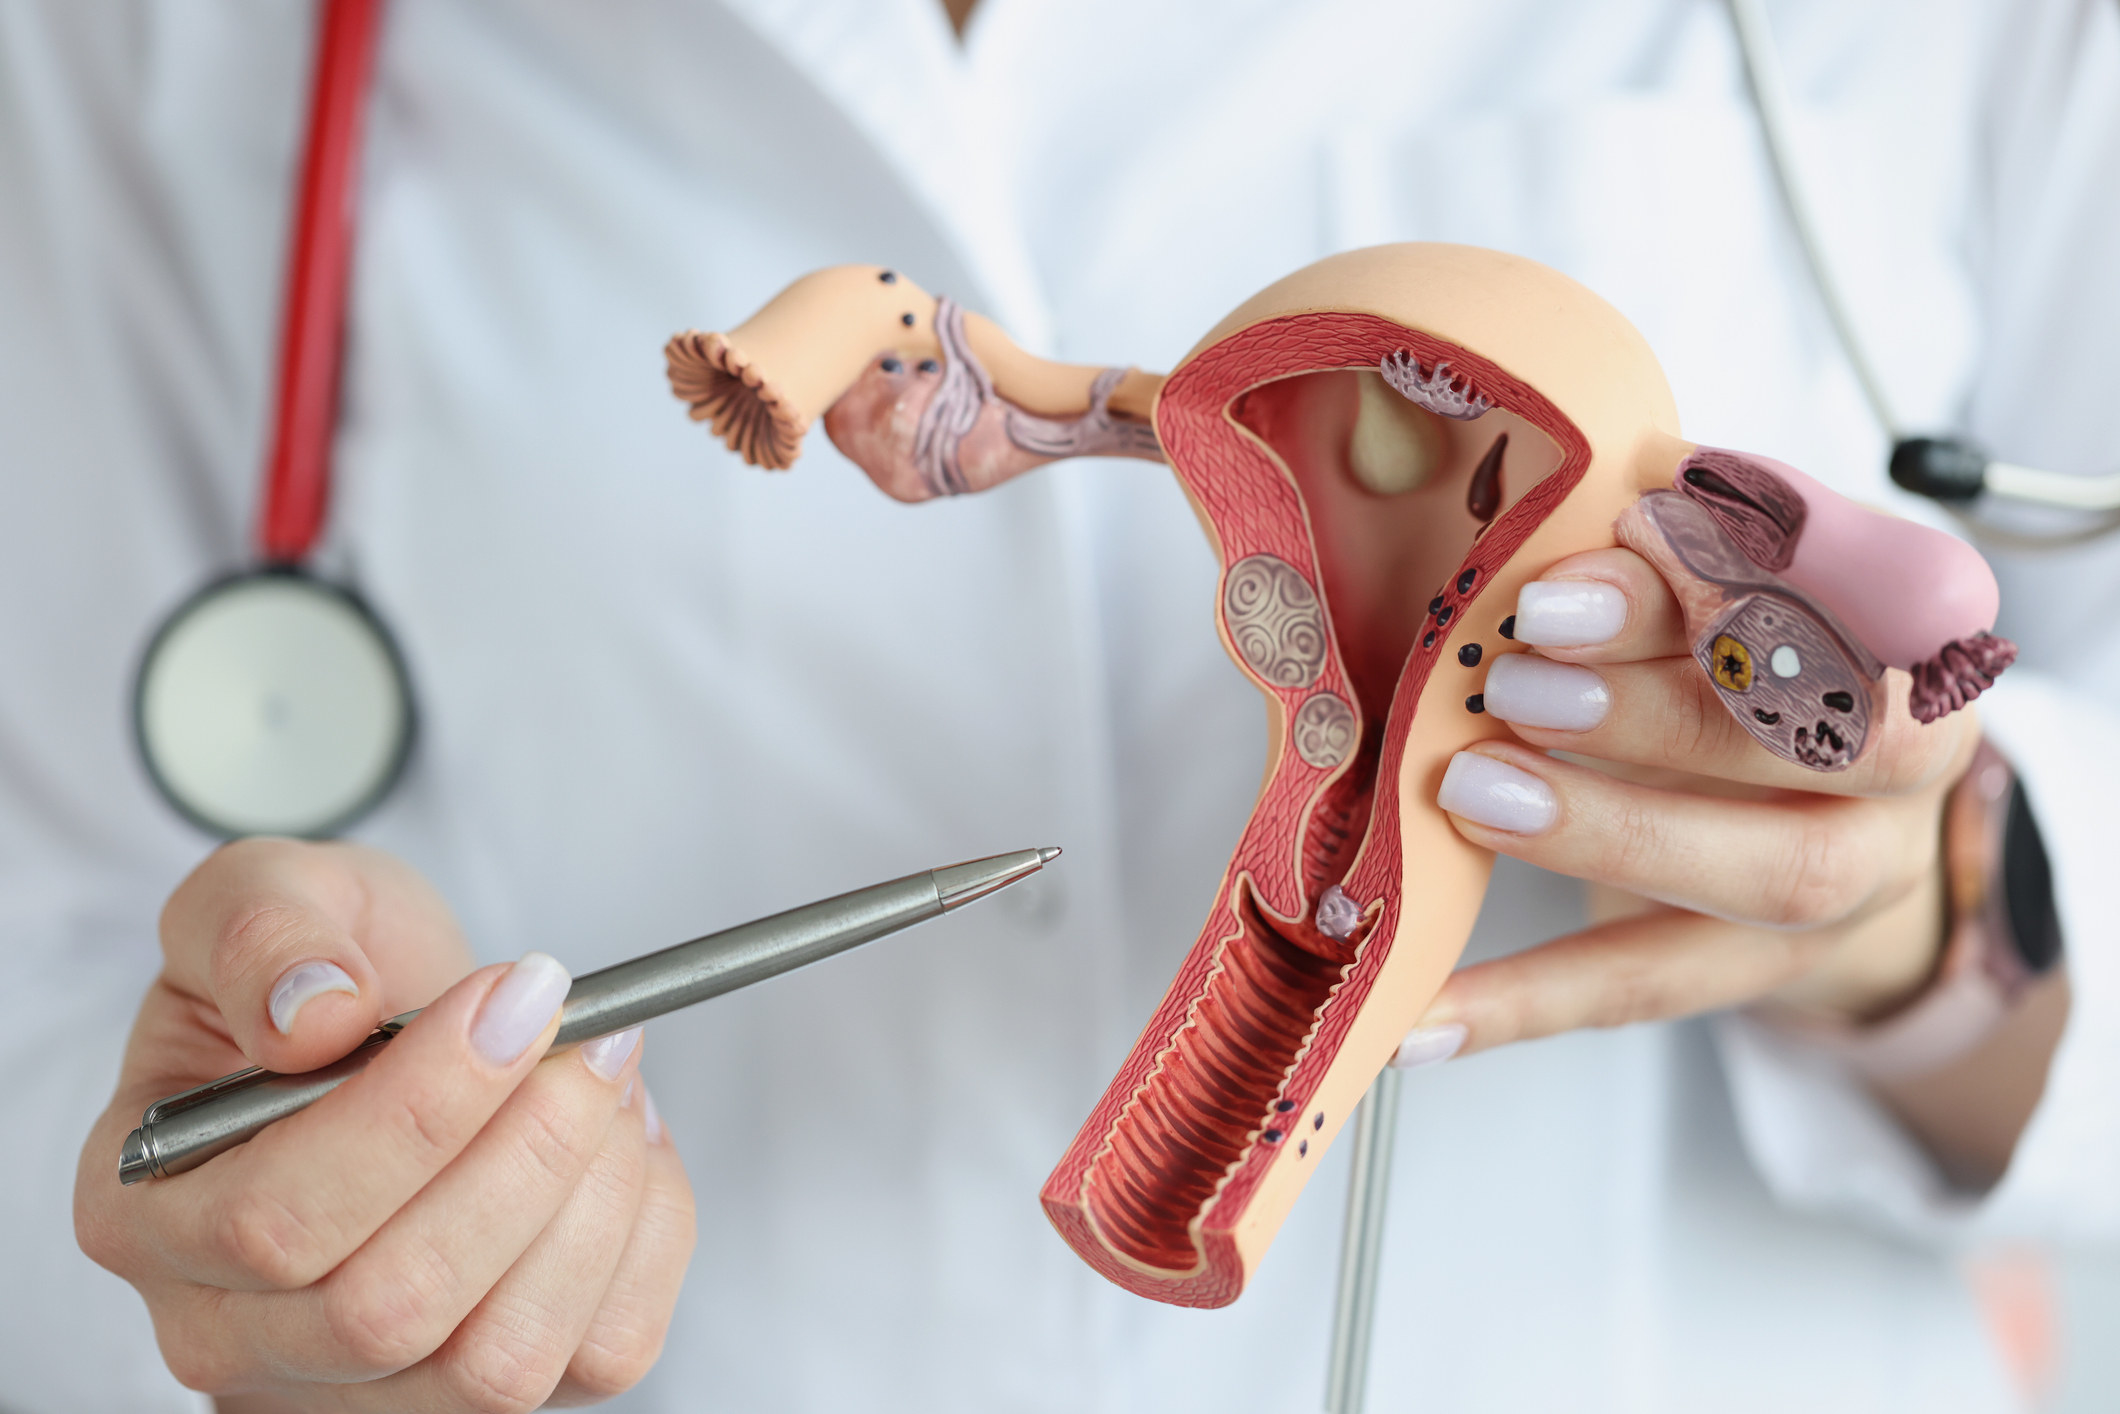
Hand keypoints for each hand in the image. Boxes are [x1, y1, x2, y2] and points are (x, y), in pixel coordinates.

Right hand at [75, 840, 695, 1411]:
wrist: (401, 1021)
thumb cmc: (333, 970)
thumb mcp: (271, 892)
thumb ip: (262, 928)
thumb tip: (314, 1013)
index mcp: (148, 1215)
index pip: (275, 1222)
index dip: (418, 1111)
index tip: (517, 996)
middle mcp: (232, 1331)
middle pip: (388, 1310)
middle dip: (524, 1155)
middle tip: (589, 1036)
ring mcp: (357, 1388)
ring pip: (496, 1364)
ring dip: (591, 1201)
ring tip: (606, 1075)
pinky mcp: (480, 1394)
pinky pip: (597, 1356)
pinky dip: (643, 1239)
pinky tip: (623, 1142)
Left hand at [1393, 547, 1978, 1068]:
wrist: (1816, 810)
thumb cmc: (1736, 660)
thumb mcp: (1705, 583)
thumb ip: (1661, 542)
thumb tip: (1565, 483)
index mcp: (1900, 626)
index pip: (1845, 586)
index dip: (1743, 562)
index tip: (1626, 524)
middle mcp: (1902, 759)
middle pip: (1822, 739)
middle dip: (1664, 705)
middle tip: (1518, 682)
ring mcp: (1854, 878)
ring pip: (1767, 875)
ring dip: (1609, 831)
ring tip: (1472, 793)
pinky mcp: (1768, 969)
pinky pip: (1649, 987)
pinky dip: (1526, 1003)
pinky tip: (1422, 1020)